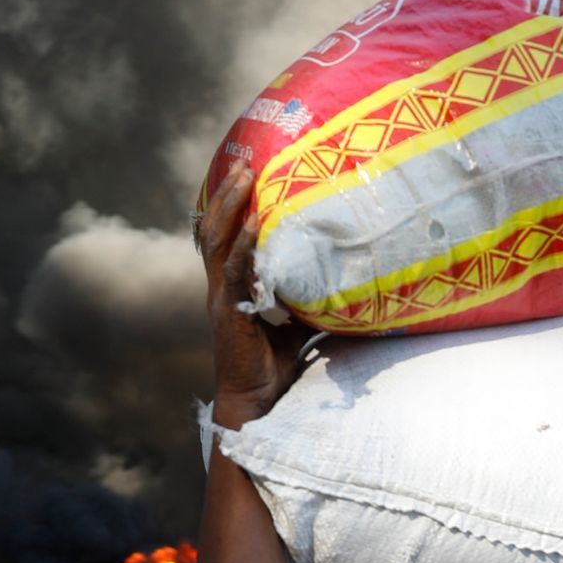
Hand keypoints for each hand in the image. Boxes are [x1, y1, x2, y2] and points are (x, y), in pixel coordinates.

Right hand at [200, 164, 309, 424]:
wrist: (256, 401)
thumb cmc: (275, 367)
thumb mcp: (297, 325)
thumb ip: (309, 303)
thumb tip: (346, 287)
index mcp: (232, 287)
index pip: (225, 238)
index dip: (229, 207)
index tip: (243, 174)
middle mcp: (221, 287)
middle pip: (216, 228)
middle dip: (228, 193)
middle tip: (245, 160)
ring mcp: (221, 297)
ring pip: (217, 240)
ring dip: (230, 205)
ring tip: (244, 174)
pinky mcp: (228, 310)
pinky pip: (233, 268)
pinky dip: (242, 242)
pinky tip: (252, 220)